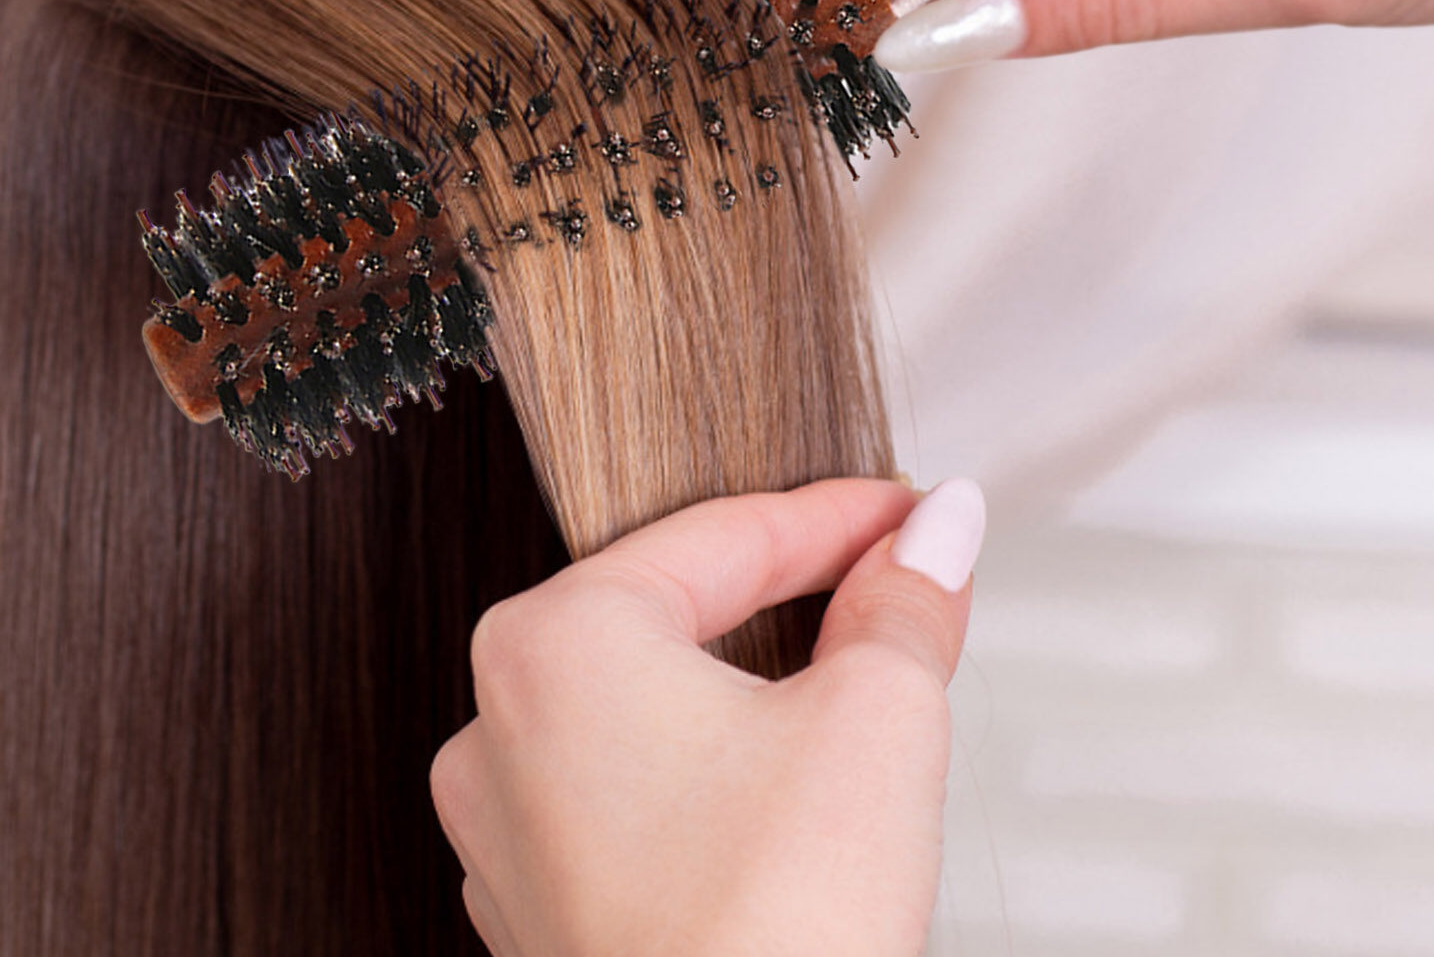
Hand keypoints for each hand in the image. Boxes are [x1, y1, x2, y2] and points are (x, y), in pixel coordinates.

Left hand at [430, 477, 985, 956]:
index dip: (839, 518)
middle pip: (677, 610)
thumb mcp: (874, 721)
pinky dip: (708, 768)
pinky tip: (778, 788)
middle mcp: (499, 727)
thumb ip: (902, 603)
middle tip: (890, 580)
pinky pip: (630, 790)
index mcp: (553, 644)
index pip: (724, 535)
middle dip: (793, 592)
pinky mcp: (541, 907)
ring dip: (750, 682)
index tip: (909, 519)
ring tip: (848, 678)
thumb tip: (935, 538)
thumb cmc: (769, 939)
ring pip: (650, 703)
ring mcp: (508, 826)